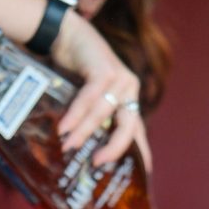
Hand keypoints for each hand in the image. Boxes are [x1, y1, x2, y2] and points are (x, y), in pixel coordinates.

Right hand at [51, 10, 148, 167]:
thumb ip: (93, 119)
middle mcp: (129, 89)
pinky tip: (64, 127)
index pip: (137, 131)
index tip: (144, 173)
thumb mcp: (89, 99)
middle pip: (127, 126)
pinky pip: (91, 98)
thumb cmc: (76, 71)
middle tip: (97, 163)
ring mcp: (120, 78)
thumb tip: (80, 151)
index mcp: (129, 99)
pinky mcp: (105, 69)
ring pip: (102, 113)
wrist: (68, 35)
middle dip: (113, 147)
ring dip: (84, 131)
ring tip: (68, 145)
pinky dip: (76, 114)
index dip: (142, 152)